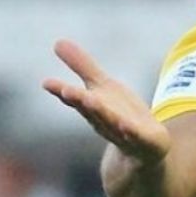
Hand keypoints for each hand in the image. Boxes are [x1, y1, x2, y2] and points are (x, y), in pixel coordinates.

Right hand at [42, 39, 170, 165]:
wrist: (144, 154)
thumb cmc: (121, 118)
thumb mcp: (104, 88)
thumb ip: (83, 67)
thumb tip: (57, 42)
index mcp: (96, 109)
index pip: (77, 99)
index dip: (62, 91)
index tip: (47, 83)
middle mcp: (107, 123)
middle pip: (92, 111)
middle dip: (80, 101)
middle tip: (66, 91)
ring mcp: (127, 135)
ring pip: (113, 124)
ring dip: (103, 114)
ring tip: (91, 100)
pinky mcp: (148, 144)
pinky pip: (139, 138)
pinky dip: (133, 132)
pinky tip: (128, 126)